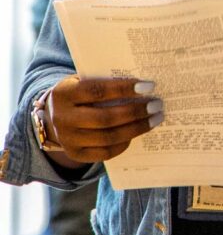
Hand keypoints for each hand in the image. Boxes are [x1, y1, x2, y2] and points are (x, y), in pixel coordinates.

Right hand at [45, 75, 162, 166]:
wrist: (54, 114)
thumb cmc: (80, 91)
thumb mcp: (85, 80)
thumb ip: (106, 80)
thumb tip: (143, 84)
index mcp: (65, 93)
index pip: (97, 91)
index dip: (124, 89)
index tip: (149, 86)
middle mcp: (62, 118)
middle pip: (104, 118)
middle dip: (135, 111)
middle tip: (157, 105)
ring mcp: (67, 139)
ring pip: (107, 137)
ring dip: (136, 128)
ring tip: (155, 119)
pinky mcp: (75, 154)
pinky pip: (104, 153)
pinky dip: (123, 143)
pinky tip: (137, 133)